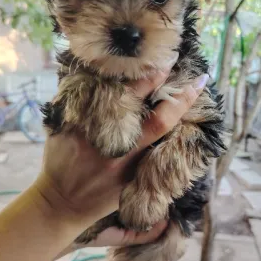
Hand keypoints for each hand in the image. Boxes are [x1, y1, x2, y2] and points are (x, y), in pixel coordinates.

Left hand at [34, 71, 208, 227]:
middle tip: (169, 54)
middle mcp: (113, 145)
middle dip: (155, 76)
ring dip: (128, 73)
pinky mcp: (67, 127)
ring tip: (140, 55)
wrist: (60, 205)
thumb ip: (150, 164)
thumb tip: (170, 147)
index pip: (163, 122)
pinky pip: (83, 97)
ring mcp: (87, 134)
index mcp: (134, 161)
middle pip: (136, 102)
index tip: (200, 80)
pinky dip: (97, 80)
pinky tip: (107, 65)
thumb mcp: (133, 187)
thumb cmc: (102, 199)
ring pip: (110, 95)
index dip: (184, 100)